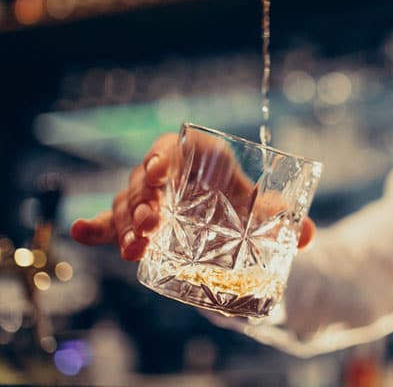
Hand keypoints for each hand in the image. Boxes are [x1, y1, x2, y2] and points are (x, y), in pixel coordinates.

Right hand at [71, 133, 315, 260]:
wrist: (231, 229)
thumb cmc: (244, 207)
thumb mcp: (261, 213)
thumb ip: (281, 220)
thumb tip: (311, 236)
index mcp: (200, 159)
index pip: (176, 147)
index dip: (164, 155)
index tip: (160, 171)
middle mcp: (171, 175)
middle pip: (147, 177)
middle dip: (144, 199)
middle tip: (151, 223)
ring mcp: (151, 198)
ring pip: (129, 202)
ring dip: (127, 222)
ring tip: (134, 247)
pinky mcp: (137, 222)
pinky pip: (111, 221)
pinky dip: (97, 227)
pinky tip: (80, 233)